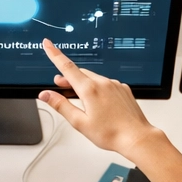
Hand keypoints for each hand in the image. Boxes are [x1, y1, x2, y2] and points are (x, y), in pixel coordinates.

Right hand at [38, 40, 165, 159]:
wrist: (136, 137)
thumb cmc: (110, 133)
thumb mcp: (79, 122)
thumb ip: (61, 106)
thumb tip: (46, 95)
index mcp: (90, 90)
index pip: (67, 67)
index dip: (55, 54)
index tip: (48, 44)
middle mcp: (103, 83)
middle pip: (80, 73)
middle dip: (68, 77)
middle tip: (59, 84)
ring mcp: (115, 84)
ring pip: (93, 78)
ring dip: (83, 83)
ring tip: (79, 96)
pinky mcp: (123, 89)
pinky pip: (106, 83)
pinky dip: (98, 87)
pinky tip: (98, 101)